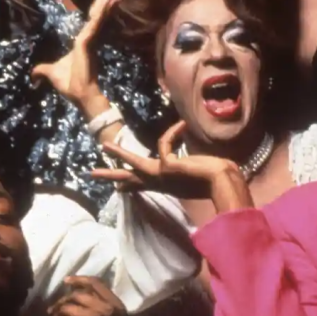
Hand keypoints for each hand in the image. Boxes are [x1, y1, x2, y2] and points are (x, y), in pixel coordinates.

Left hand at [30, 0, 129, 105]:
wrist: (79, 95)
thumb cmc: (69, 84)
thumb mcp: (51, 73)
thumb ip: (42, 71)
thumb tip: (32, 75)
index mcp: (82, 39)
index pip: (94, 14)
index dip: (103, 0)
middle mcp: (89, 35)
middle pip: (99, 8)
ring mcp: (90, 37)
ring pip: (100, 10)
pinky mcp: (88, 41)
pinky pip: (96, 21)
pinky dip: (104, 9)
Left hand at [48, 277, 127, 315]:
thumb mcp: (116, 308)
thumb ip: (104, 297)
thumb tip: (83, 287)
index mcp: (111, 301)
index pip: (95, 283)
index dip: (79, 279)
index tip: (66, 280)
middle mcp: (101, 309)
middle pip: (77, 295)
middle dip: (63, 299)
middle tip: (55, 306)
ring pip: (68, 309)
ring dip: (58, 311)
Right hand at [91, 121, 253, 210]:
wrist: (224, 182)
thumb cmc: (217, 176)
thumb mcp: (200, 170)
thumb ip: (197, 165)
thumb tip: (203, 157)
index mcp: (167, 184)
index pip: (144, 184)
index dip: (130, 185)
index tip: (119, 190)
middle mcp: (161, 181)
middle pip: (131, 177)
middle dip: (111, 175)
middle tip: (92, 174)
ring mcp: (163, 174)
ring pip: (134, 163)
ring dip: (120, 153)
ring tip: (104, 146)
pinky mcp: (167, 167)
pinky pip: (164, 144)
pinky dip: (173, 133)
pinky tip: (182, 125)